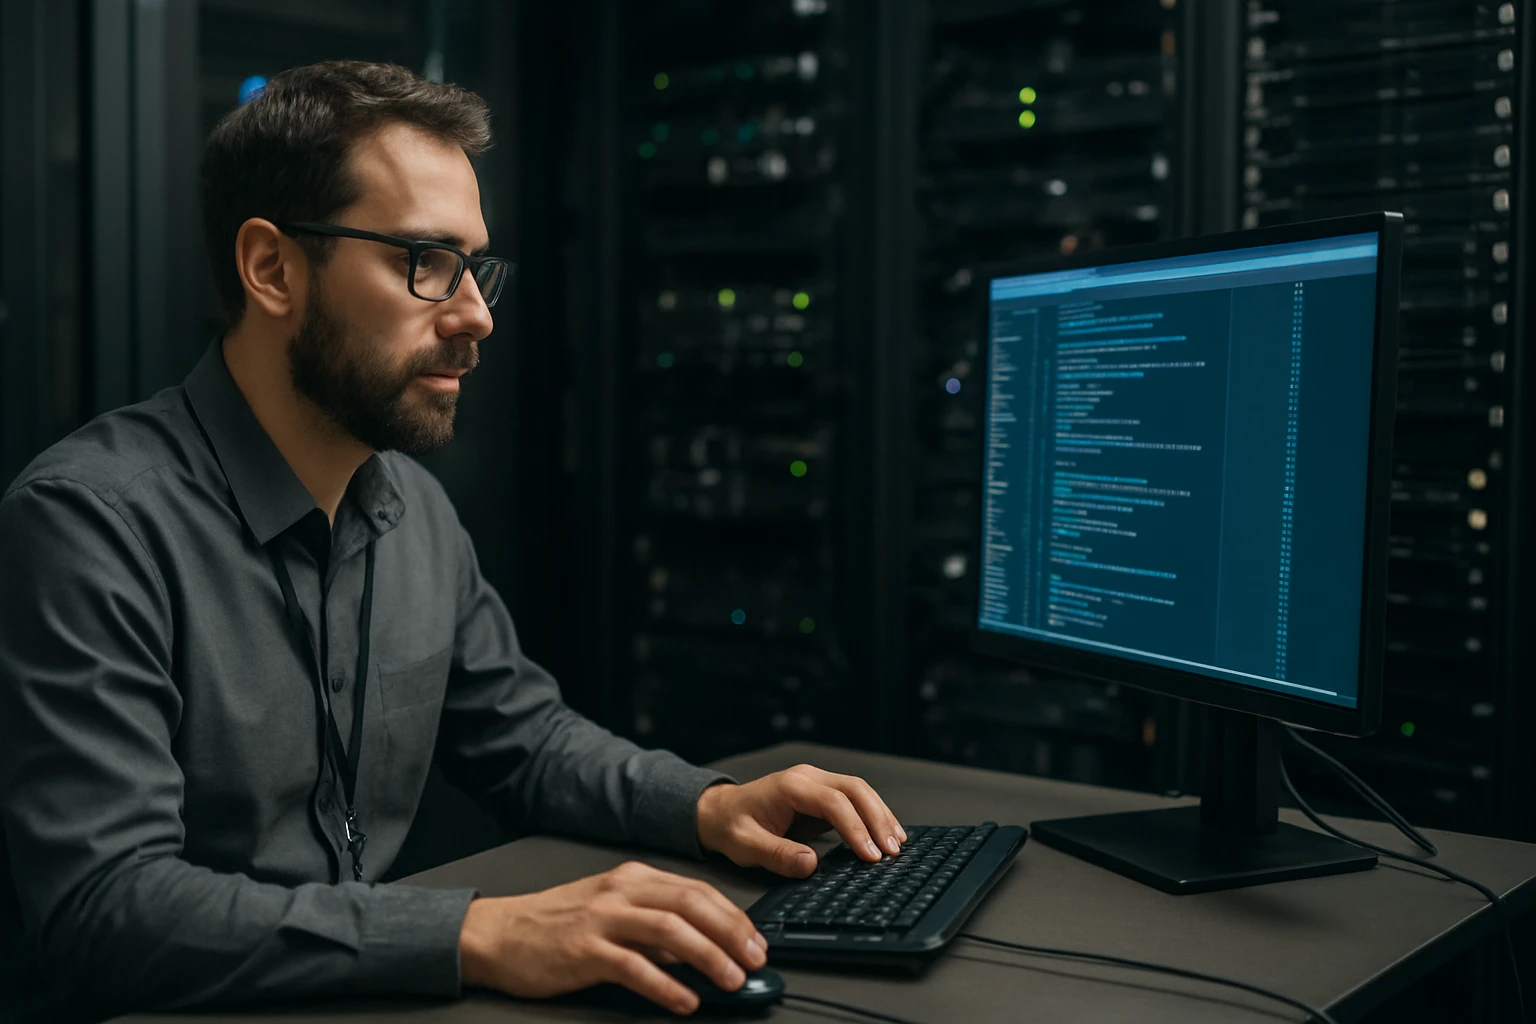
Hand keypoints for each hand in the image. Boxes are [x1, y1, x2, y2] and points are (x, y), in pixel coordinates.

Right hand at [458, 860, 767, 1014]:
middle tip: (755, 960)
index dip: (734, 916)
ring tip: (731, 980)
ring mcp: (603, 919)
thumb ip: (654, 922)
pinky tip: (685, 1000)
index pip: (697, 890)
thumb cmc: (557, 922)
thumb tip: (702, 946)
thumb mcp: (612, 908)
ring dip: (709, 957)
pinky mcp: (585, 951)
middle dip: (732, 933)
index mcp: (634, 878)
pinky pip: (635, 968)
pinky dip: (666, 985)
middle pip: (692, 905)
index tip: (756, 940)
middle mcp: (622, 891)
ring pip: (671, 931)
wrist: (499, 933)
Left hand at [696, 763, 907, 877]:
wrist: (719, 812)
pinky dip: (873, 816)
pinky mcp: (822, 796)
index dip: (855, 828)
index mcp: (790, 786)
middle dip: (878, 818)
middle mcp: (808, 778)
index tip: (870, 855)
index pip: (834, 802)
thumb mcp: (746, 846)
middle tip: (892, 851)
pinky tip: (885, 835)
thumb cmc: (731, 826)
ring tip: (897, 844)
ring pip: (859, 792)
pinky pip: (854, 801)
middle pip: (855, 789)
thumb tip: (811, 863)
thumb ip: (777, 854)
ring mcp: (817, 784)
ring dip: (881, 816)